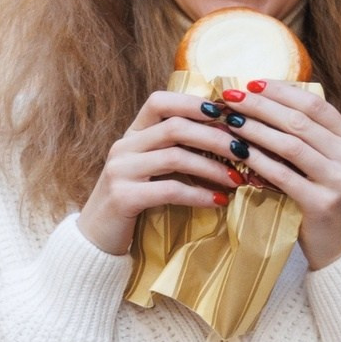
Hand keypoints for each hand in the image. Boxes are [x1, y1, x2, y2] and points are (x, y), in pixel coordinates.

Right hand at [78, 90, 239, 256]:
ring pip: (175, 156)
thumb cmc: (134, 202)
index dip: (193, 103)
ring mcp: (120, 170)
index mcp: (131, 134)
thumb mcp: (150, 170)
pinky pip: (169, 190)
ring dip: (212, 168)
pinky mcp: (123, 197)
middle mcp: (123, 146)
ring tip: (237, 180)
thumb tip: (226, 140)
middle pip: (175, 127)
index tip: (225, 115)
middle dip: (215, 137)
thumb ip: (174, 151)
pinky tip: (218, 202)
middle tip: (244, 151)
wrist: (96, 239)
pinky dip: (198, 194)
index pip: (160, 102)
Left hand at [231, 82, 340, 268]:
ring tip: (230, 121)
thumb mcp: (324, 164)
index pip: (315, 105)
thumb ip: (306, 137)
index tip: (252, 83)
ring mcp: (339, 180)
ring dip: (256, 130)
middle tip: (231, 97)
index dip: (282, 91)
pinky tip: (238, 152)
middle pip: (300, 121)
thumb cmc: (323, 199)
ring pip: (291, 145)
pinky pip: (283, 175)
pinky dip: (258, 161)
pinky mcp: (322, 203)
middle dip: (262, 106)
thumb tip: (262, 102)